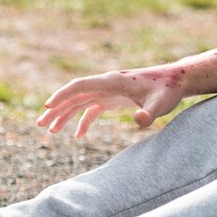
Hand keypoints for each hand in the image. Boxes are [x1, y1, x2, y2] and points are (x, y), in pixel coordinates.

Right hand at [36, 66, 184, 136]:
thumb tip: (139, 120)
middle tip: (40, 125)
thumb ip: (149, 114)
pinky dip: (83, 121)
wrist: (176, 81)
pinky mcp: (113, 98)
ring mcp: (108, 91)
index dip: (63, 95)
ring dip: (64, 115)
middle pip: (74, 95)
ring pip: (80, 102)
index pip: (80, 86)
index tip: (48, 106)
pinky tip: (77, 136)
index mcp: (111, 81)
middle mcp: (106, 84)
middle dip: (56, 109)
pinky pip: (92, 109)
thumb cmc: (168, 91)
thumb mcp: (160, 104)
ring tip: (50, 131)